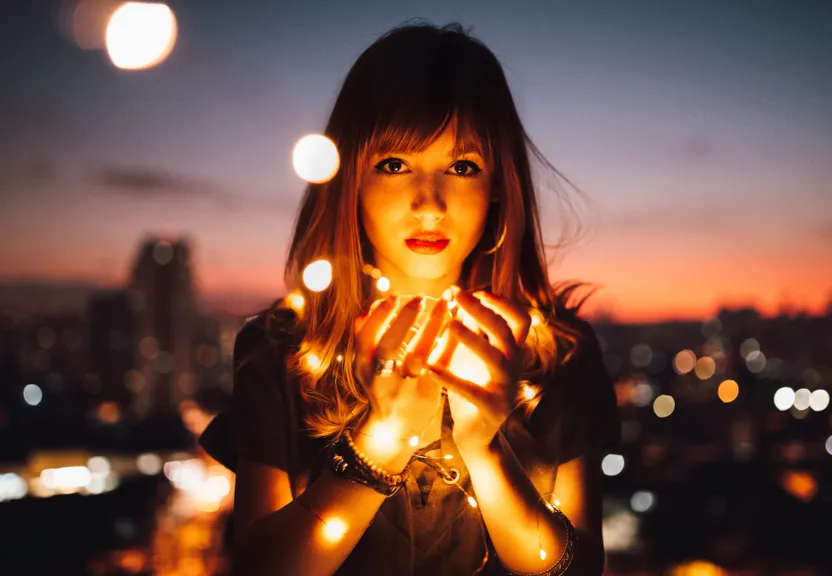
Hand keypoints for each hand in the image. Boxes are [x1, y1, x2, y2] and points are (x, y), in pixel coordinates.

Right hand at [352, 295, 448, 467]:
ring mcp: (405, 388)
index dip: (379, 316)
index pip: (365, 337)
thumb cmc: (382, 385)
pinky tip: (458, 324)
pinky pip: (441, 363)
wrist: (394, 428)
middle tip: (419, 298)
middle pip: (388, 347)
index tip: (394, 296)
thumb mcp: (366, 365)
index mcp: (363, 367)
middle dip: (403, 320)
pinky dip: (449, 342)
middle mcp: (381, 379)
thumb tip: (368, 306)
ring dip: (432, 327)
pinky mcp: (427, 393)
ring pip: (417, 355)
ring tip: (444, 304)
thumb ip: (365, 337)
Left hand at [427, 290, 530, 451]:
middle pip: (505, 332)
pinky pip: (472, 391)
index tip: (479, 291)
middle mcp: (514, 366)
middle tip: (458, 295)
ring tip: (449, 324)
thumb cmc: (473, 385)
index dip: (504, 303)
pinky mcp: (492, 408)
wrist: (477, 433)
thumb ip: (472, 329)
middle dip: (482, 310)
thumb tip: (460, 296)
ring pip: (495, 358)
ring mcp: (506, 387)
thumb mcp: (472, 354)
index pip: (520, 320)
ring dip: (472, 338)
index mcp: (512, 351)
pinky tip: (430, 369)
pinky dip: (450, 379)